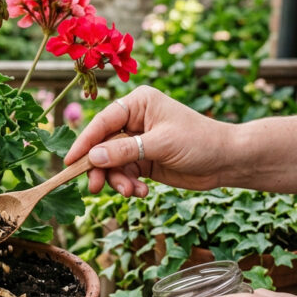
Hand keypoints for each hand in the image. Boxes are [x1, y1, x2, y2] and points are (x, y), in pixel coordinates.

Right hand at [64, 86, 232, 195]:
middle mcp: (134, 120)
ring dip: (118, 180)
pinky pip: (124, 174)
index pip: (102, 122)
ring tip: (131, 192)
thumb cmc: (199, 141)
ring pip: (111, 163)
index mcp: (138, 103)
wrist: (227, 160)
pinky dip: (129, 185)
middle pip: (102, 145)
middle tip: (95, 188)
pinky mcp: (143, 160)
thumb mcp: (160, 145)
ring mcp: (137, 141)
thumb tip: (91, 158)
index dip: (84, 142)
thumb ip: (124, 151)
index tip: (69, 161)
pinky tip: (142, 192)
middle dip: (101, 168)